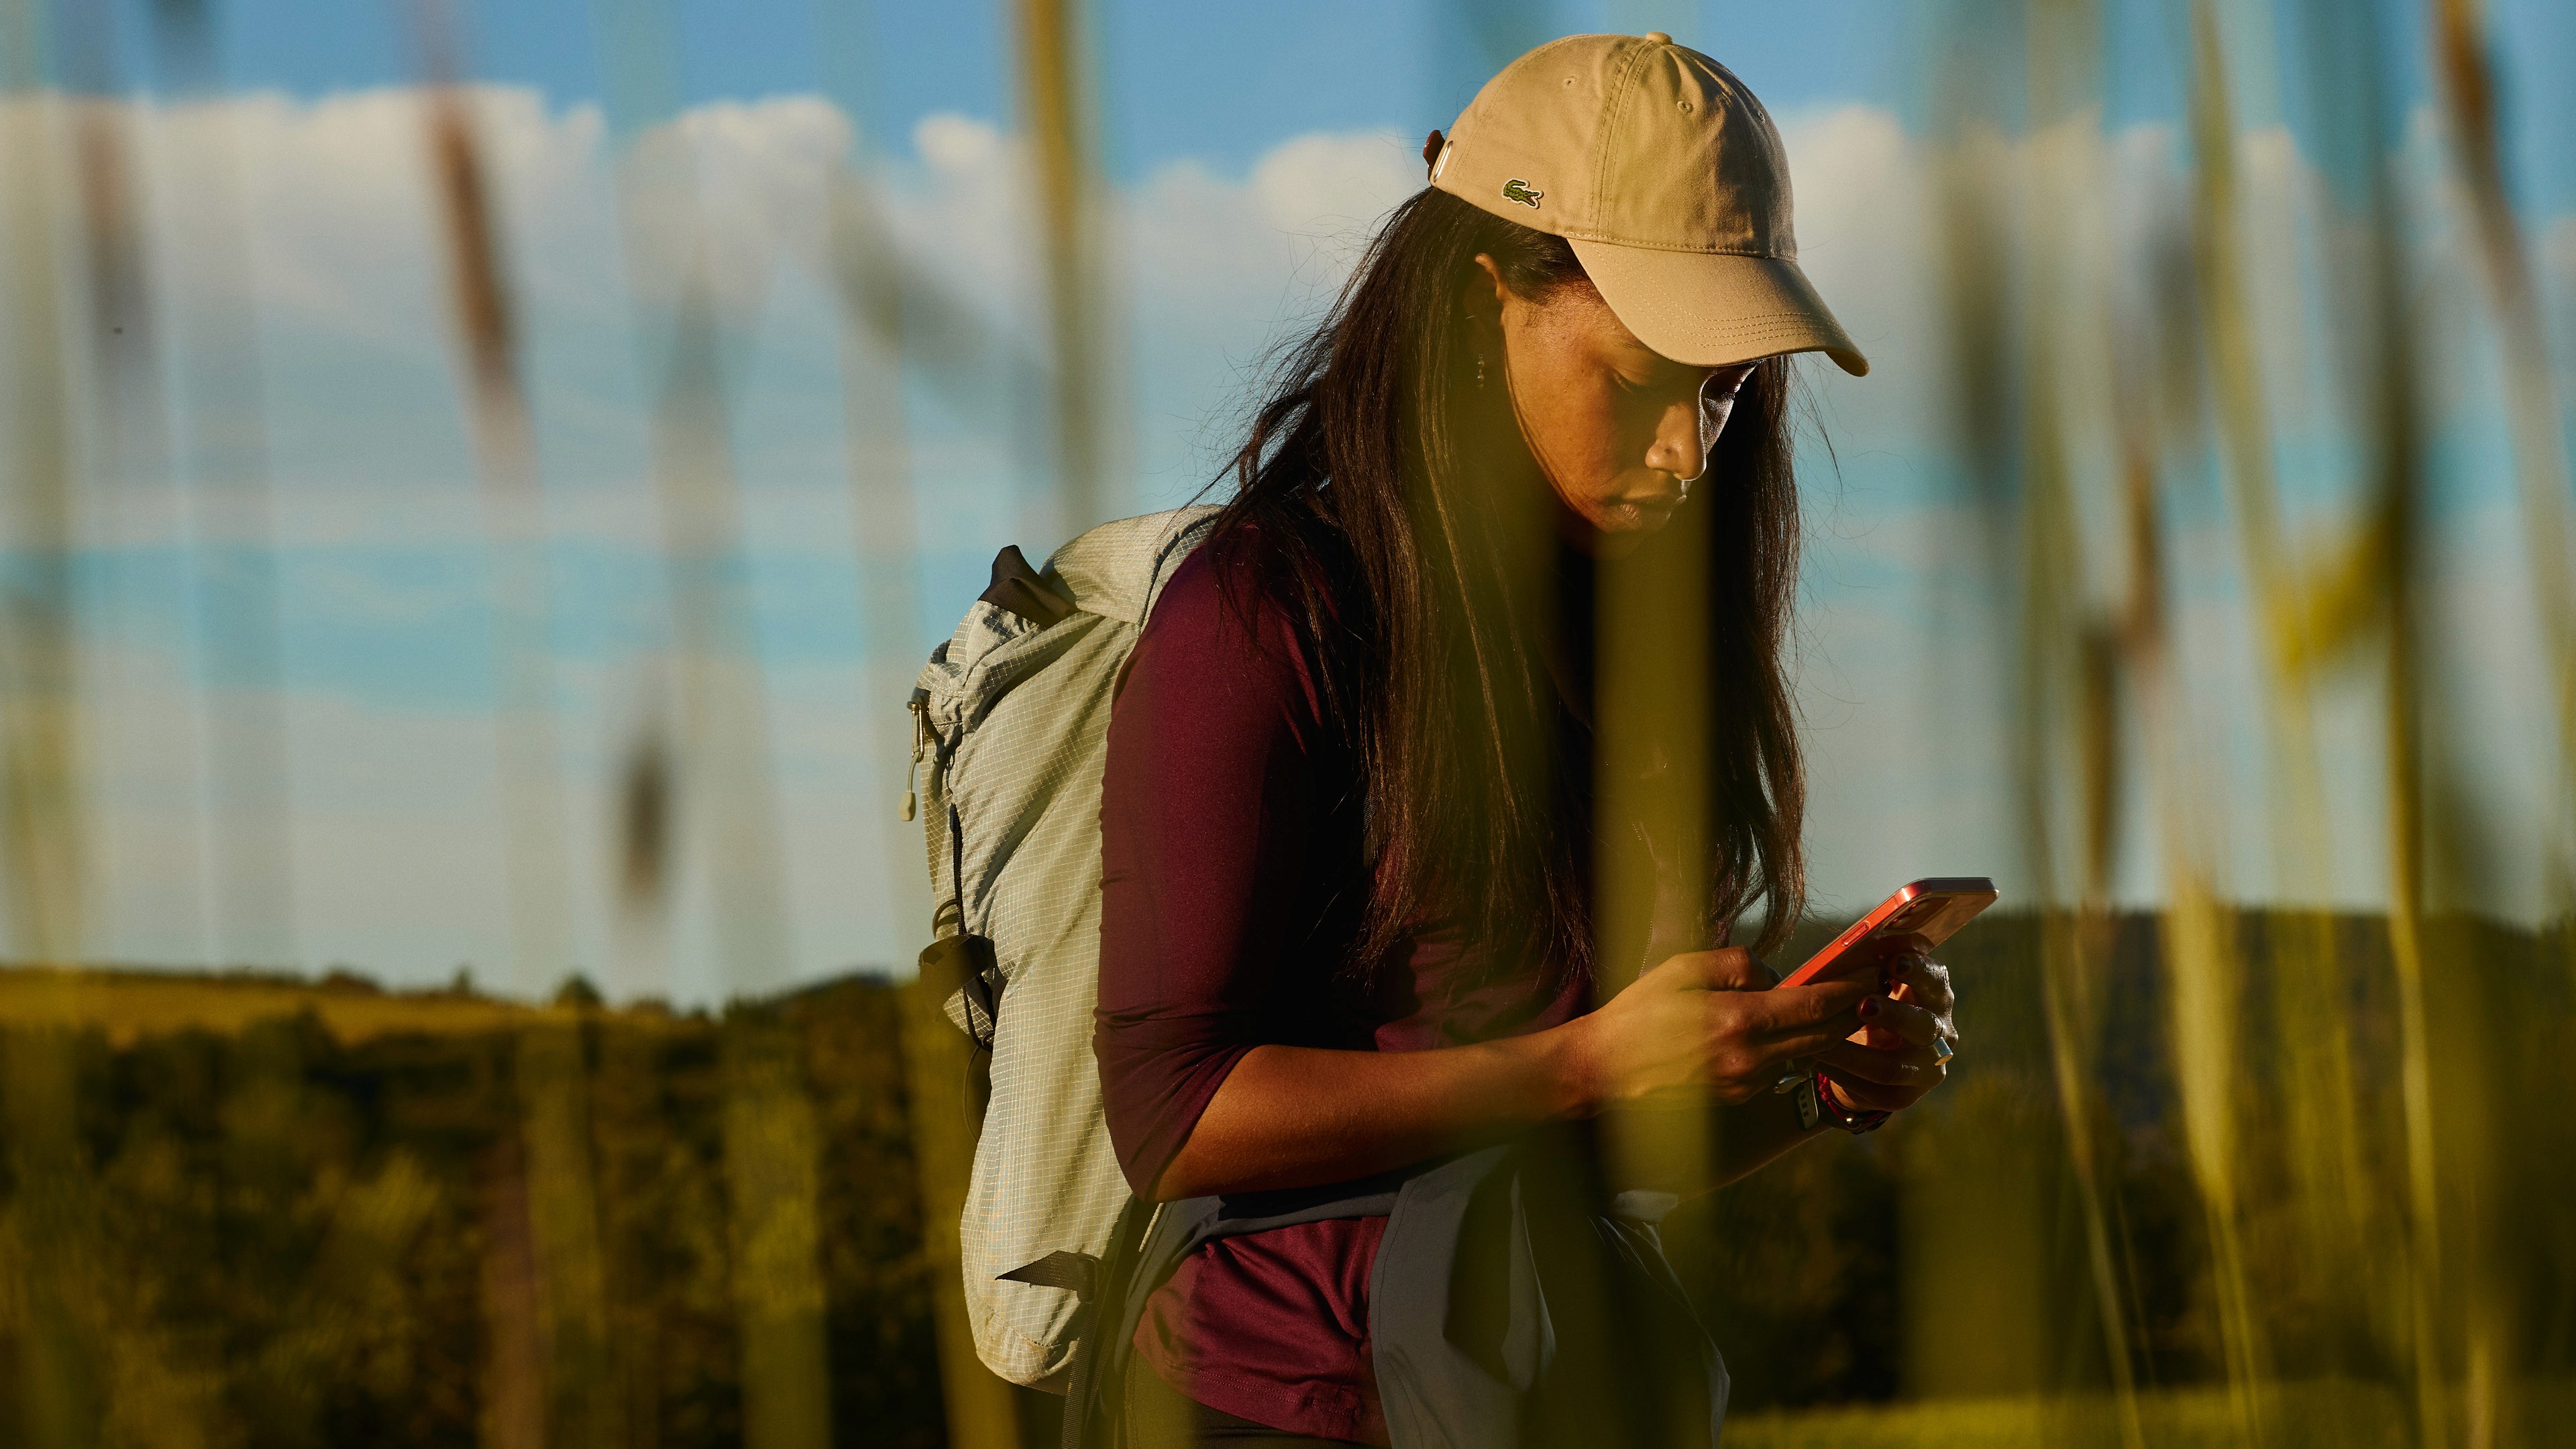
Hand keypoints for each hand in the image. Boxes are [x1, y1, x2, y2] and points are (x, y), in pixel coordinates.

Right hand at [1571, 948, 1871, 1107]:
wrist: (1604, 1070)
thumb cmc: (1638, 1012)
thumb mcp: (1681, 968)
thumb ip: (1736, 964)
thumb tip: (1775, 975)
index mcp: (1737, 1021)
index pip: (1814, 1006)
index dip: (1849, 989)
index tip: (1872, 972)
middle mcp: (1749, 1058)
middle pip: (1824, 1036)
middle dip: (1853, 1011)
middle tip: (1873, 987)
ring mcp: (1746, 1081)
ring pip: (1807, 1053)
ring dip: (1829, 1031)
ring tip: (1843, 1005)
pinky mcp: (1738, 1094)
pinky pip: (1780, 1066)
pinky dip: (1795, 1047)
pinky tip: (1794, 1029)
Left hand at [1815, 943, 1956, 1113]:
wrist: (1873, 1053)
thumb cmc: (1874, 1004)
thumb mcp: (1875, 983)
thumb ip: (1873, 964)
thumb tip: (1863, 939)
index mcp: (1934, 995)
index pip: (1936, 980)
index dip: (1918, 971)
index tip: (1894, 961)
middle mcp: (1939, 1032)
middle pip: (1923, 1026)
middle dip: (1893, 1015)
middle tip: (1862, 1005)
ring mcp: (1926, 1068)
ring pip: (1893, 1067)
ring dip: (1854, 1055)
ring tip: (1820, 1044)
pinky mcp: (1905, 1096)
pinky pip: (1874, 1091)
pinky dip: (1843, 1077)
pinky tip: (1818, 1064)